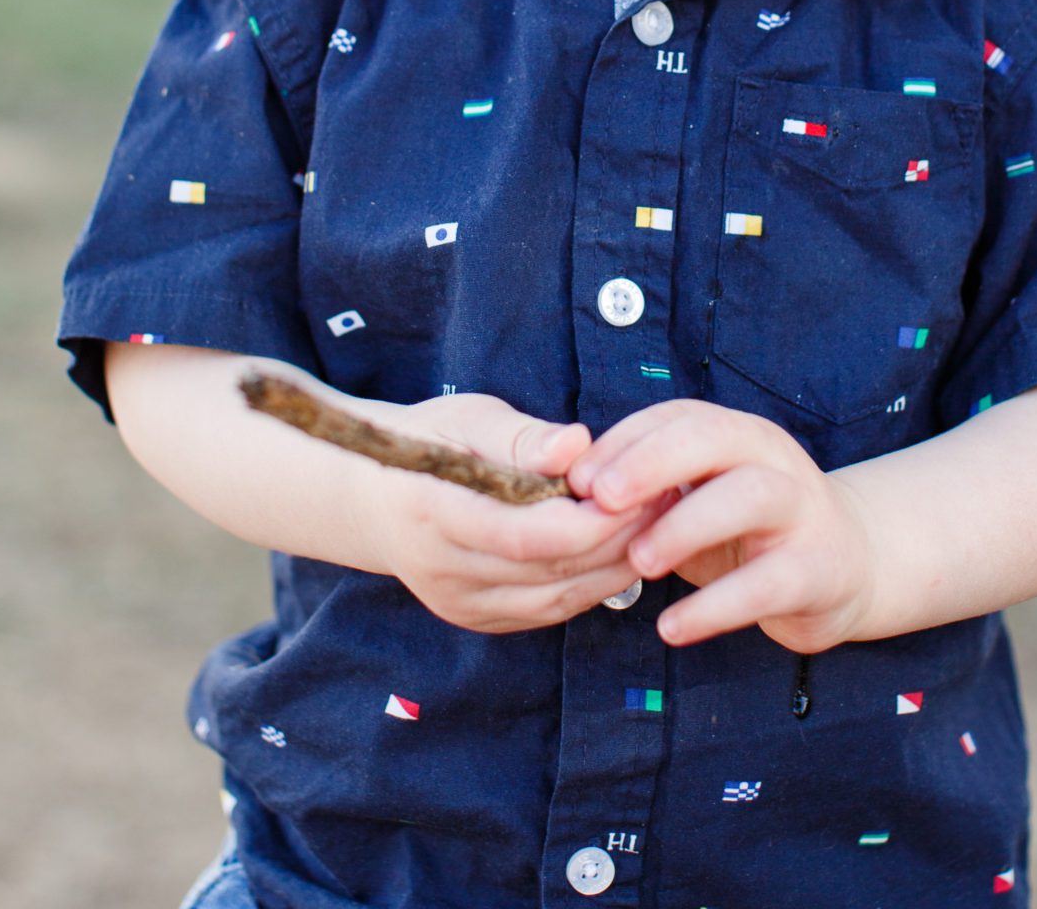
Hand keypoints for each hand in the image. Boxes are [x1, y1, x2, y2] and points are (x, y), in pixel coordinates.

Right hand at [354, 392, 675, 634]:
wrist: (370, 500)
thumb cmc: (424, 443)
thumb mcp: (466, 419)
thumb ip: (522, 437)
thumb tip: (579, 444)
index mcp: (434, 512)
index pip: (526, 534)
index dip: (591, 519)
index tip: (639, 486)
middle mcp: (445, 572)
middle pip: (551, 570)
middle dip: (618, 537)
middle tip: (666, 497)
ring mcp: (461, 604)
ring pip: (558, 598)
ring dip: (615, 564)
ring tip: (657, 520)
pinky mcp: (479, 619)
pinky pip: (549, 610)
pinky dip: (592, 582)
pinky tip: (622, 548)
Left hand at [567, 400, 876, 650]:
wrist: (847, 565)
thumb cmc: (747, 529)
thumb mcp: (699, 497)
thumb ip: (649, 490)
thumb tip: (568, 495)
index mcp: (735, 433)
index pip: (676, 417)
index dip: (624, 442)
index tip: (575, 479)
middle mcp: (770, 457)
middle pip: (712, 437)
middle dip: (652, 462)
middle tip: (601, 499)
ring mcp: (800, 509)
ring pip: (748, 495)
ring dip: (686, 525)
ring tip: (639, 561)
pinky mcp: (817, 569)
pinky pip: (766, 582)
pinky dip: (715, 606)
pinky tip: (672, 628)